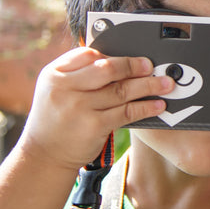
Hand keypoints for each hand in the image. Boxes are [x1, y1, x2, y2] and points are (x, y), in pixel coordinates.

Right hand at [19, 47, 174, 171]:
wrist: (44, 155)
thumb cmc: (56, 119)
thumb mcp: (55, 90)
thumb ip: (78, 74)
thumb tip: (116, 60)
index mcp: (55, 74)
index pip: (88, 54)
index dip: (112, 53)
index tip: (129, 55)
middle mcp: (65, 88)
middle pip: (108, 68)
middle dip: (133, 65)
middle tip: (150, 65)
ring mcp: (79, 107)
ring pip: (121, 90)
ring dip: (148, 85)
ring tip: (165, 84)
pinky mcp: (94, 126)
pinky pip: (126, 112)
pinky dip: (145, 107)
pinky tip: (157, 105)